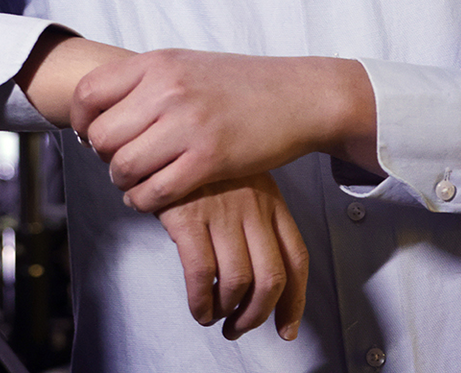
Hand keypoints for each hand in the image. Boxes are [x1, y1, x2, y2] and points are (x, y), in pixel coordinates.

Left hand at [71, 49, 377, 212]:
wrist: (297, 95)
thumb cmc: (240, 83)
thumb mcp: (186, 64)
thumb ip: (145, 82)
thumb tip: (97, 110)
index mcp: (157, 63)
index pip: (88, 93)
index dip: (80, 121)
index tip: (89, 135)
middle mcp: (167, 91)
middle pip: (101, 136)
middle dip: (104, 156)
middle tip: (121, 161)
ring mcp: (188, 126)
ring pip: (123, 167)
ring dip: (124, 182)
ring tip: (138, 181)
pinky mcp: (209, 160)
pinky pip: (155, 192)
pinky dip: (145, 201)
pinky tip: (153, 197)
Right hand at [157, 172, 308, 341]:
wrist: (164, 134)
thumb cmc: (201, 165)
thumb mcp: (242, 183)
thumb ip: (255, 220)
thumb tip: (259, 278)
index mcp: (271, 201)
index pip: (296, 259)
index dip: (295, 301)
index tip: (286, 327)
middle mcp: (252, 208)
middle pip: (271, 278)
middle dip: (257, 314)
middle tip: (240, 327)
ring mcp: (221, 212)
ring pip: (238, 281)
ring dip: (227, 311)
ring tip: (214, 316)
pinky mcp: (188, 217)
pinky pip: (201, 274)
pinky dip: (201, 301)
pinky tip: (198, 306)